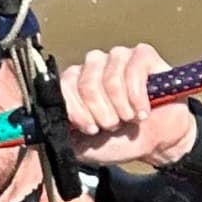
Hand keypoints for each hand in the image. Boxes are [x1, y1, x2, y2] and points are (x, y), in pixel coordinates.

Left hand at [61, 45, 197, 169]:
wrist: (156, 142)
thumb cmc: (121, 141)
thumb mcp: (85, 146)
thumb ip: (64, 135)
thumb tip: (44, 127)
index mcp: (76, 83)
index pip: (64, 86)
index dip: (77, 111)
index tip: (91, 129)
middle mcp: (94, 65)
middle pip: (87, 84)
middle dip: (102, 113)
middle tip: (113, 125)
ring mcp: (118, 57)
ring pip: (110, 79)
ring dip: (122, 108)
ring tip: (130, 118)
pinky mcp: (143, 56)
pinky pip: (133, 70)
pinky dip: (138, 97)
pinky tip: (143, 111)